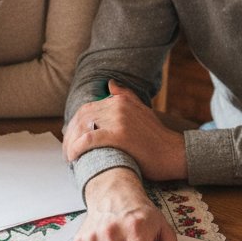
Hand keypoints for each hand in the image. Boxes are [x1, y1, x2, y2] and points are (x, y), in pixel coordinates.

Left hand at [64, 81, 187, 181]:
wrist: (174, 153)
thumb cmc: (156, 137)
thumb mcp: (142, 110)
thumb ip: (125, 96)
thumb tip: (110, 83)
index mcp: (120, 100)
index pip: (87, 109)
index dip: (74, 124)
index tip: (70, 138)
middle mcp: (118, 106)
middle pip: (82, 118)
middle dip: (70, 135)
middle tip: (67, 151)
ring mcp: (118, 120)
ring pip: (83, 128)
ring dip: (70, 143)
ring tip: (69, 157)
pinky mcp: (119, 136)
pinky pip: (89, 139)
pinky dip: (77, 148)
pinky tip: (73, 157)